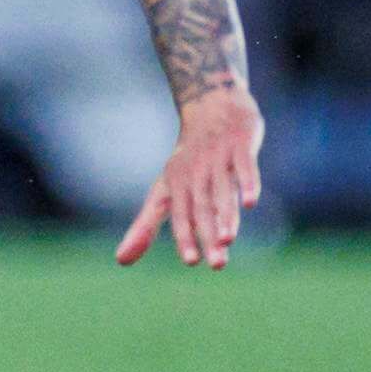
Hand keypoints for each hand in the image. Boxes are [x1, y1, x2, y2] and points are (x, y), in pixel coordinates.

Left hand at [115, 84, 264, 269]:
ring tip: (228, 239)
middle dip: (208, 236)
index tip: (191, 262)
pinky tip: (250, 202)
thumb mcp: (164, 189)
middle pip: (202, 208)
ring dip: (226, 214)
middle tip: (218, 264)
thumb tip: (120, 261)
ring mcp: (218, 158)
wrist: (212, 107)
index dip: (184, 237)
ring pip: (222, 191)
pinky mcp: (241, 146)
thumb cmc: (188, 160)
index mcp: (175, 183)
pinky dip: (248, 183)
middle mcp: (195, 172)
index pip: (179, 215)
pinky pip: (245, 166)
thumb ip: (145, 225)